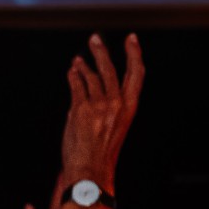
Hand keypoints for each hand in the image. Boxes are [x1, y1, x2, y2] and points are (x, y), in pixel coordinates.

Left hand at [62, 33, 143, 188]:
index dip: (134, 53)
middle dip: (101, 52)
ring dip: (83, 66)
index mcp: (130, 107)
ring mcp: (99, 106)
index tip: (131, 39)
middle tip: (94, 38)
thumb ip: (105, 105)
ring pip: (91, 77)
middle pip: (110, 69)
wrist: (90, 170)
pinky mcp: (81, 110)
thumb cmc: (101, 152)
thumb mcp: (114, 126)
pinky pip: (77, 86)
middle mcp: (117, 103)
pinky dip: (73, 77)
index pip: (136, 73)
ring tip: (77, 59)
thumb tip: (88, 85)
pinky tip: (71, 72)